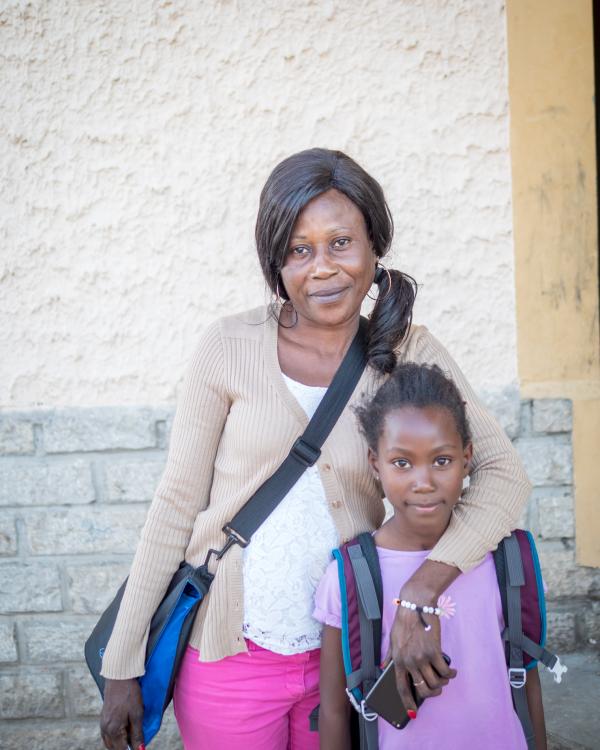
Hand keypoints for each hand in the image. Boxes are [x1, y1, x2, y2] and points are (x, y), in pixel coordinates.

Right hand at [100, 678, 144, 749]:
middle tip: (137, 740)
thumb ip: (137, 734)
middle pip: (114, 748)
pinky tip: (124, 728)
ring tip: (132, 734)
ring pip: (110, 741)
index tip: (139, 745)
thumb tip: (139, 749)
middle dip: (125, 746)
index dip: (132, 749)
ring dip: (120, 742)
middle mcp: (105, 729)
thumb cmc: (129, 694)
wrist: (119, 677)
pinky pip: (107, 733)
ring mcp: (103, 723)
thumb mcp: (137, 714)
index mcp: (113, 730)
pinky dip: (116, 735)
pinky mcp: (103, 717)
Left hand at [386, 588, 456, 716]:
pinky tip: (452, 671)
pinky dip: (450, 674)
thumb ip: (389, 655)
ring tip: (445, 676)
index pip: (401, 687)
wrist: (415, 605)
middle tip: (437, 688)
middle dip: (432, 694)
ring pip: (435, 684)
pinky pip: (445, 672)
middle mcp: (409, 662)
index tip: (412, 713)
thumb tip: (383, 666)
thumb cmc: (404, 621)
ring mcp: (422, 658)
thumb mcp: (392, 639)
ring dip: (442, 683)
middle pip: (422, 690)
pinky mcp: (434, 651)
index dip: (407, 703)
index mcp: (398, 660)